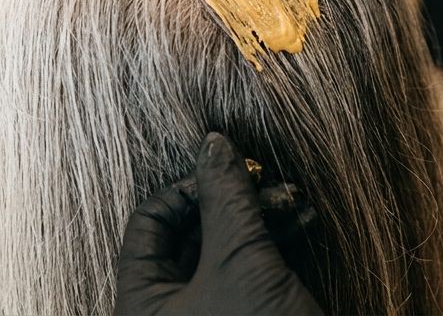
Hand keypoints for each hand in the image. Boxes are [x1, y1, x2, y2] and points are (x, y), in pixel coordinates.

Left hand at [114, 132, 322, 315]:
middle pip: (189, 232)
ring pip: (222, 249)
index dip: (187, 188)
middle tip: (267, 182)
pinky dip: (270, 243)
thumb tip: (213, 143)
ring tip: (294, 199)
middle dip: (233, 200)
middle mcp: (167, 313)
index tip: (227, 171)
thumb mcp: (240, 264)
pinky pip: (244, 272)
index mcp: (142, 304)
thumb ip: (225, 198)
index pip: (148, 222)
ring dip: (259, 217)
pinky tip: (300, 222)